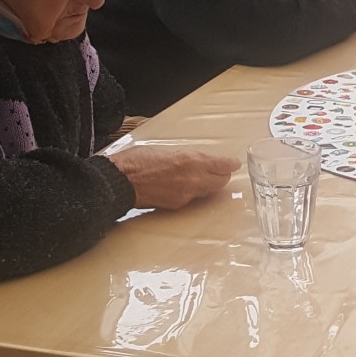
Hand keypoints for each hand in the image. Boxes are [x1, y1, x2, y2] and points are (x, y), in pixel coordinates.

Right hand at [107, 148, 239, 209]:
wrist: (120, 182)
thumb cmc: (139, 161)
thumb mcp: (168, 151)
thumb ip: (186, 158)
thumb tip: (196, 161)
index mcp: (191, 161)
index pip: (222, 165)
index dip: (230, 164)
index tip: (235, 163)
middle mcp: (192, 180)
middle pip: (221, 181)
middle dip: (223, 175)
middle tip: (222, 170)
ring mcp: (185, 195)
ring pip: (208, 191)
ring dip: (209, 184)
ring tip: (203, 177)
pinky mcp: (176, 205)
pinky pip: (192, 197)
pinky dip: (194, 191)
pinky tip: (186, 185)